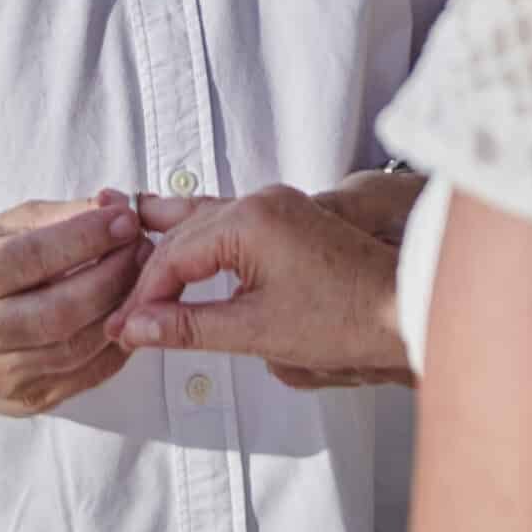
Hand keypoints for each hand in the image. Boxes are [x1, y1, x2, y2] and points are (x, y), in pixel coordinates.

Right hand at [0, 191, 146, 415]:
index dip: (85, 238)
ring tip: (141, 280)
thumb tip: (114, 205)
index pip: (32, 259)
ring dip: (120, 311)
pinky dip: (114, 347)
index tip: (124, 219)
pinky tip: (126, 317)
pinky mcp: (24, 402)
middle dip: (113, 276)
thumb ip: (58, 216)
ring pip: (76, 349)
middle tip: (142, 249)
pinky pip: (82, 377)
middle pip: (60, 310)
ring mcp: (1, 375)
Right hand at [104, 182, 414, 387]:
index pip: (174, 255)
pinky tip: (189, 253)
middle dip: (153, 275)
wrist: (407, 309)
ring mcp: (279, 207)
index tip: (125, 327)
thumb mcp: (257, 330)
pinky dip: (204, 244)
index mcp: (250, 219)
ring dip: (174, 250)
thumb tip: (139, 327)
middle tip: (125, 312)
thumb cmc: (348, 318)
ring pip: (207, 222)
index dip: (145, 295)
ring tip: (133, 262)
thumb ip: (190, 326)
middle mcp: (262, 201)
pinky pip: (231, 225)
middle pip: (186, 233)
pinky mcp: (292, 220)